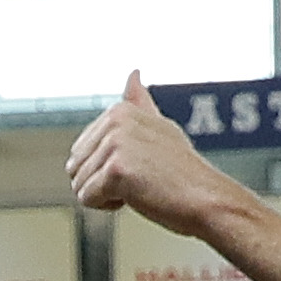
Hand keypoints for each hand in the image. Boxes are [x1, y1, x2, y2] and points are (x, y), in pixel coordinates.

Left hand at [67, 74, 244, 237]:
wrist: (205, 198)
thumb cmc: (182, 172)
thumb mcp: (160, 127)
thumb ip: (140, 103)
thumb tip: (133, 74)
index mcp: (119, 110)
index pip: (79, 152)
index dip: (104, 169)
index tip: (138, 166)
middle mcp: (116, 120)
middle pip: (74, 168)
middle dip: (99, 183)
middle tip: (138, 178)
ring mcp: (116, 142)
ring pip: (78, 185)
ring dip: (105, 195)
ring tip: (139, 186)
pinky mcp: (116, 169)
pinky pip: (87, 199)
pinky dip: (108, 206)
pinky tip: (137, 195)